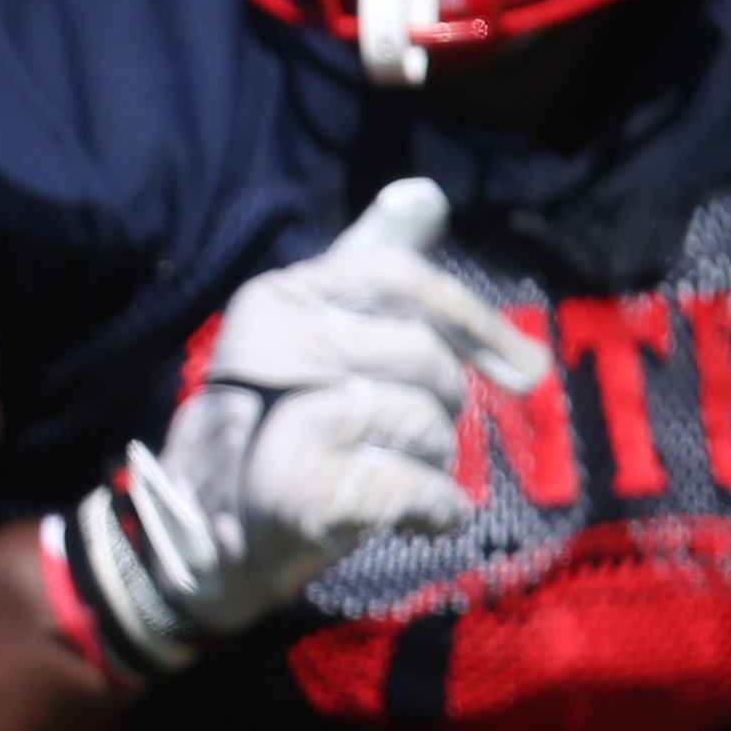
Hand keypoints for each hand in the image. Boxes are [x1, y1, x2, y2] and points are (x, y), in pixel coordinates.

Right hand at [69, 178, 545, 669]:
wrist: (206, 537)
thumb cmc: (274, 426)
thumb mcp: (314, 333)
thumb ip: (369, 263)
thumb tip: (426, 192)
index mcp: (277, 298)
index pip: (397, 277)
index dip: (472, 320)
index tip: (524, 369)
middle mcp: (271, 346)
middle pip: (421, 355)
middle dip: (444, 403)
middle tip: (420, 435)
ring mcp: (283, 417)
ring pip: (425, 423)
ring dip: (435, 461)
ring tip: (395, 473)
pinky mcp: (299, 490)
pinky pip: (418, 488)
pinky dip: (434, 510)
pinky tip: (415, 516)